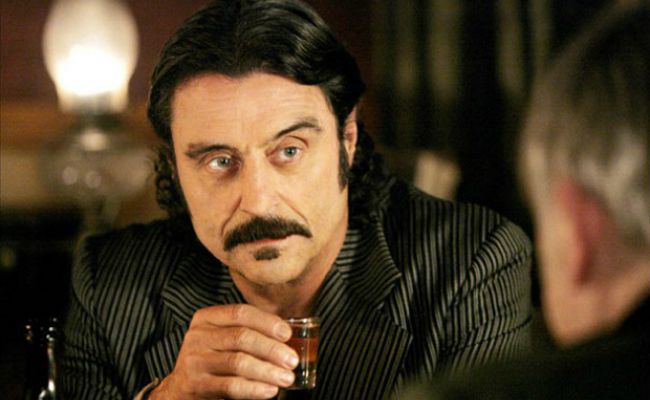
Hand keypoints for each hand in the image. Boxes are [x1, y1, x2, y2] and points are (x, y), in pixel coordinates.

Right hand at [149, 304, 298, 398]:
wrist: (180, 389)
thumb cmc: (212, 360)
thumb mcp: (223, 339)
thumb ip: (248, 333)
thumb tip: (288, 336)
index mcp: (206, 318)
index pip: (240, 313)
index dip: (266, 322)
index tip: (287, 334)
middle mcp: (197, 336)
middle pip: (241, 337)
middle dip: (272, 349)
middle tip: (292, 360)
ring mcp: (194, 360)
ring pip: (238, 362)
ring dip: (268, 370)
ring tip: (287, 378)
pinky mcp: (195, 384)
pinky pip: (230, 386)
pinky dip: (254, 388)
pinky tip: (270, 390)